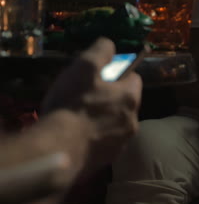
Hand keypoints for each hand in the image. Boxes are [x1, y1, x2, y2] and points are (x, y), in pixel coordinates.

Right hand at [42, 38, 142, 167]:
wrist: (59, 149)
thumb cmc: (73, 104)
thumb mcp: (84, 67)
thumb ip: (101, 51)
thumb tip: (110, 44)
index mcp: (130, 97)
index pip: (134, 79)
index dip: (118, 75)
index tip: (100, 77)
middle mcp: (133, 120)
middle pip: (125, 103)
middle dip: (111, 98)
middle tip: (87, 97)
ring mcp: (123, 142)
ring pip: (117, 123)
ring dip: (104, 119)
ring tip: (80, 118)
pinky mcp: (109, 159)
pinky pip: (106, 142)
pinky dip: (97, 137)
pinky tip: (78, 136)